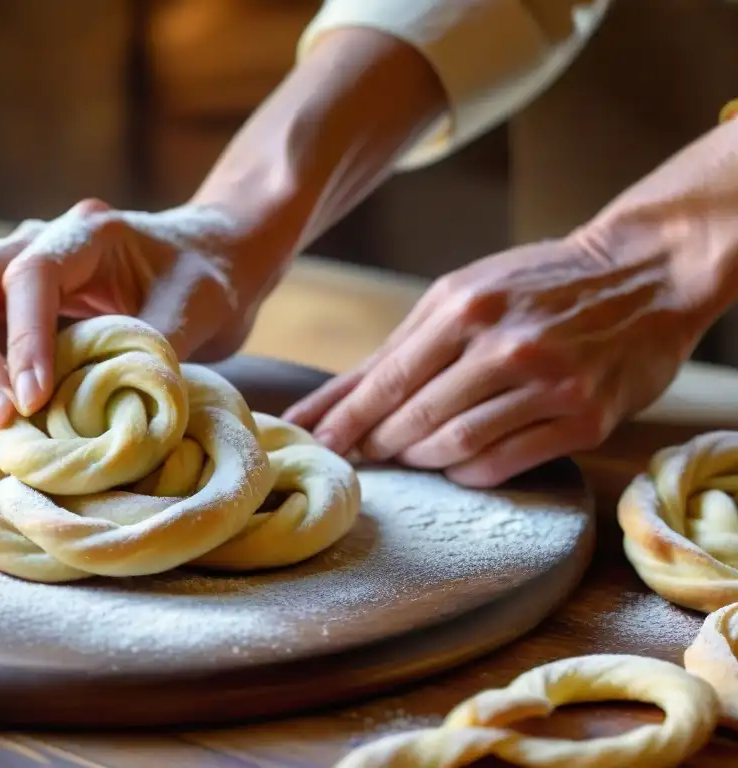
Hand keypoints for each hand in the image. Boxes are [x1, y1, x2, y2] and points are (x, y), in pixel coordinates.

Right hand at [0, 199, 264, 428]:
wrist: (212, 261)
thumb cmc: (210, 280)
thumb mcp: (199, 312)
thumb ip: (147, 353)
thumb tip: (98, 414)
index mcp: (88, 231)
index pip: (30, 274)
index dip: (23, 341)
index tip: (36, 401)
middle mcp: (37, 238)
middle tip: (6, 418)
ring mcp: (12, 266)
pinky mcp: (4, 300)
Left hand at [283, 231, 707, 486]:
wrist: (645, 273)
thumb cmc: (537, 282)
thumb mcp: (463, 292)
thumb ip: (400, 346)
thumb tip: (333, 398)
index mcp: (466, 306)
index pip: (388, 379)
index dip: (346, 418)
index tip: (314, 441)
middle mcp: (506, 347)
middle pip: (416, 417)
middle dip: (376, 442)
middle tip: (359, 453)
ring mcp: (549, 386)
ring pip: (455, 446)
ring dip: (418, 458)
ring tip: (406, 452)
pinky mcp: (583, 420)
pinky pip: (502, 464)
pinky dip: (465, 471)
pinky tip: (455, 462)